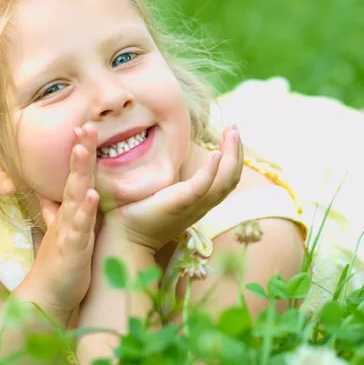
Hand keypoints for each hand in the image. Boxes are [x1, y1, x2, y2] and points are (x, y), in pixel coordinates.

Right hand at [30, 123, 99, 311]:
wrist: (46, 297)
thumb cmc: (60, 265)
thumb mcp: (63, 233)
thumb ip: (60, 212)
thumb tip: (58, 195)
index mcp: (69, 213)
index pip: (77, 178)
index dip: (81, 154)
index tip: (86, 128)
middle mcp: (68, 217)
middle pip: (75, 179)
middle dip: (81, 152)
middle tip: (86, 125)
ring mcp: (68, 232)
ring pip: (75, 198)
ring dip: (79, 173)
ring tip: (83, 149)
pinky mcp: (72, 250)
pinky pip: (78, 229)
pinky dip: (84, 212)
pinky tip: (91, 196)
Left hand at [98, 125, 243, 253]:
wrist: (127, 237)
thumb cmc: (139, 212)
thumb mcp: (162, 191)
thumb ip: (171, 177)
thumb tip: (167, 153)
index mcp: (200, 200)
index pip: (227, 178)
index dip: (233, 156)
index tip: (230, 133)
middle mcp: (202, 203)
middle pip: (232, 177)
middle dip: (237, 150)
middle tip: (234, 127)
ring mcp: (193, 204)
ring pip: (225, 181)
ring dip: (232, 155)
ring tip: (231, 132)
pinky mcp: (180, 204)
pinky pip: (202, 187)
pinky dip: (211, 171)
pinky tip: (215, 154)